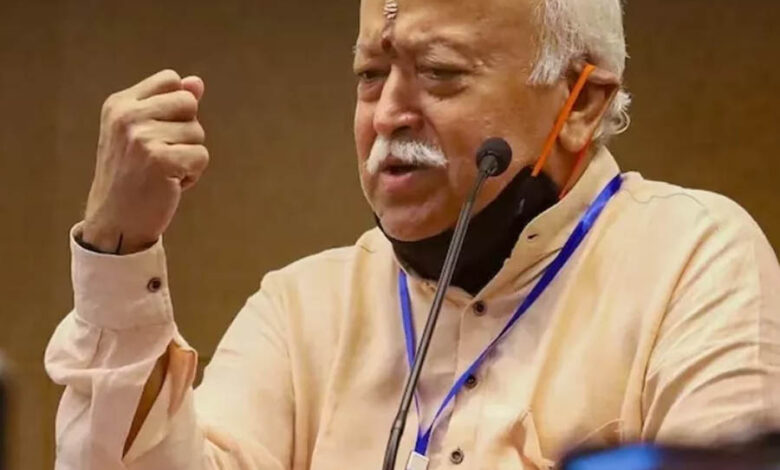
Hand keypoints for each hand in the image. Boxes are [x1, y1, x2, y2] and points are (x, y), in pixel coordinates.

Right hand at [82, 70, 208, 253]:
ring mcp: (143, 137)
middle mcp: (128, 116)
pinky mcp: (161, 160)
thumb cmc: (132, 176)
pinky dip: (192, 174)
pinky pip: (201, 156)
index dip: (176, 107)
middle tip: (162, 154)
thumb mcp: (142, 133)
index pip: (170, 79)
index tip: (158, 132)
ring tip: (163, 171)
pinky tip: (169, 183)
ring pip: (197, 132)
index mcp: (119, 103)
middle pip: (188, 103)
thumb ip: (168, 104)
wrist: (115, 221)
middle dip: (186, 131)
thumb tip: (197, 82)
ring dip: (188, 155)